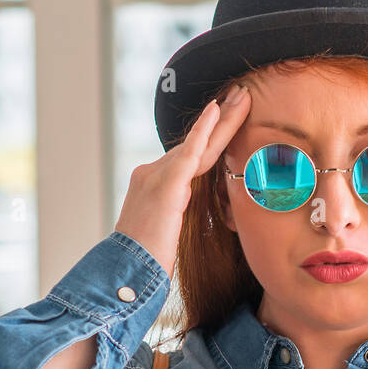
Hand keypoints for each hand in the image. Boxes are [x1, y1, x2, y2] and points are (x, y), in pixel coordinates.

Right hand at [113, 85, 252, 278]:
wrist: (124, 273)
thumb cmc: (144, 265)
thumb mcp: (163, 237)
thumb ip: (173, 219)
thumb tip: (181, 219)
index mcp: (153, 186)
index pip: (187, 158)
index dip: (208, 139)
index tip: (226, 120)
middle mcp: (151, 174)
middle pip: (194, 144)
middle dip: (221, 120)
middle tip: (241, 95)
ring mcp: (156, 176)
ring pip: (197, 143)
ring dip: (223, 119)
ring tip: (243, 97)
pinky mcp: (165, 185)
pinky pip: (190, 152)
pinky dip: (204, 130)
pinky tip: (217, 109)